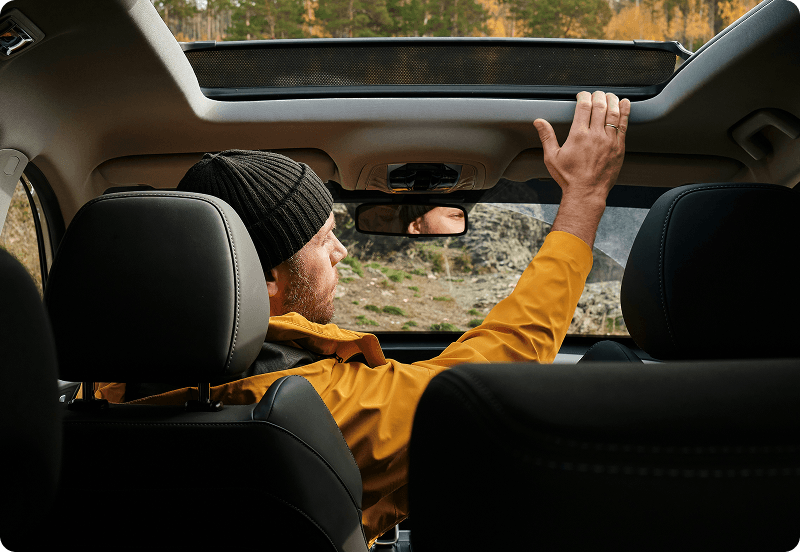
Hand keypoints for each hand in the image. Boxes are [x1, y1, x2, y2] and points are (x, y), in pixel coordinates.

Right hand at [534, 91, 629, 247]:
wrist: (587, 193)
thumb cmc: (569, 177)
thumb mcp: (552, 157)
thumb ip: (547, 136)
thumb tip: (539, 122)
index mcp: (578, 135)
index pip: (584, 106)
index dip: (583, 96)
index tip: (582, 95)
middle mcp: (595, 135)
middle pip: (600, 105)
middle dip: (598, 95)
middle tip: (595, 94)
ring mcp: (609, 140)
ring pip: (614, 112)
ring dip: (612, 100)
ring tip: (609, 96)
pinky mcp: (619, 147)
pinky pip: (624, 124)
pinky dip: (625, 111)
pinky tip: (625, 103)